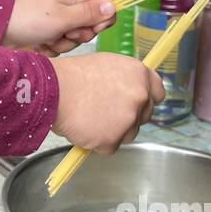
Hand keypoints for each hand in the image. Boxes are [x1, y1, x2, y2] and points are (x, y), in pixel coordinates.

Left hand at [0, 0, 116, 54]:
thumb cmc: (27, 18)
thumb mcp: (62, 17)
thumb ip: (89, 13)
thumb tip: (113, 5)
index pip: (104, 3)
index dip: (104, 17)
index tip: (93, 27)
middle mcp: (68, 6)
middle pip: (91, 25)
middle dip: (79, 35)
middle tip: (64, 32)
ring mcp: (59, 21)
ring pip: (76, 39)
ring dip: (63, 44)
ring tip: (47, 39)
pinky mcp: (49, 34)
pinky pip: (61, 46)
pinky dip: (52, 48)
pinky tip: (40, 45)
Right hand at [49, 53, 164, 153]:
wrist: (53, 90)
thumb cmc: (72, 75)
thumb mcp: (106, 65)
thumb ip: (125, 79)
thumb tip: (129, 91)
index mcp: (139, 74)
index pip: (158, 93)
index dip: (146, 99)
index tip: (136, 103)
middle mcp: (139, 97)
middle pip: (144, 116)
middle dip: (128, 117)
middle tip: (105, 113)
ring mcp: (127, 120)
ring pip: (128, 133)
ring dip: (113, 131)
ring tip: (90, 119)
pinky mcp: (113, 140)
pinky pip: (110, 146)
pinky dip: (97, 142)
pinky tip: (84, 128)